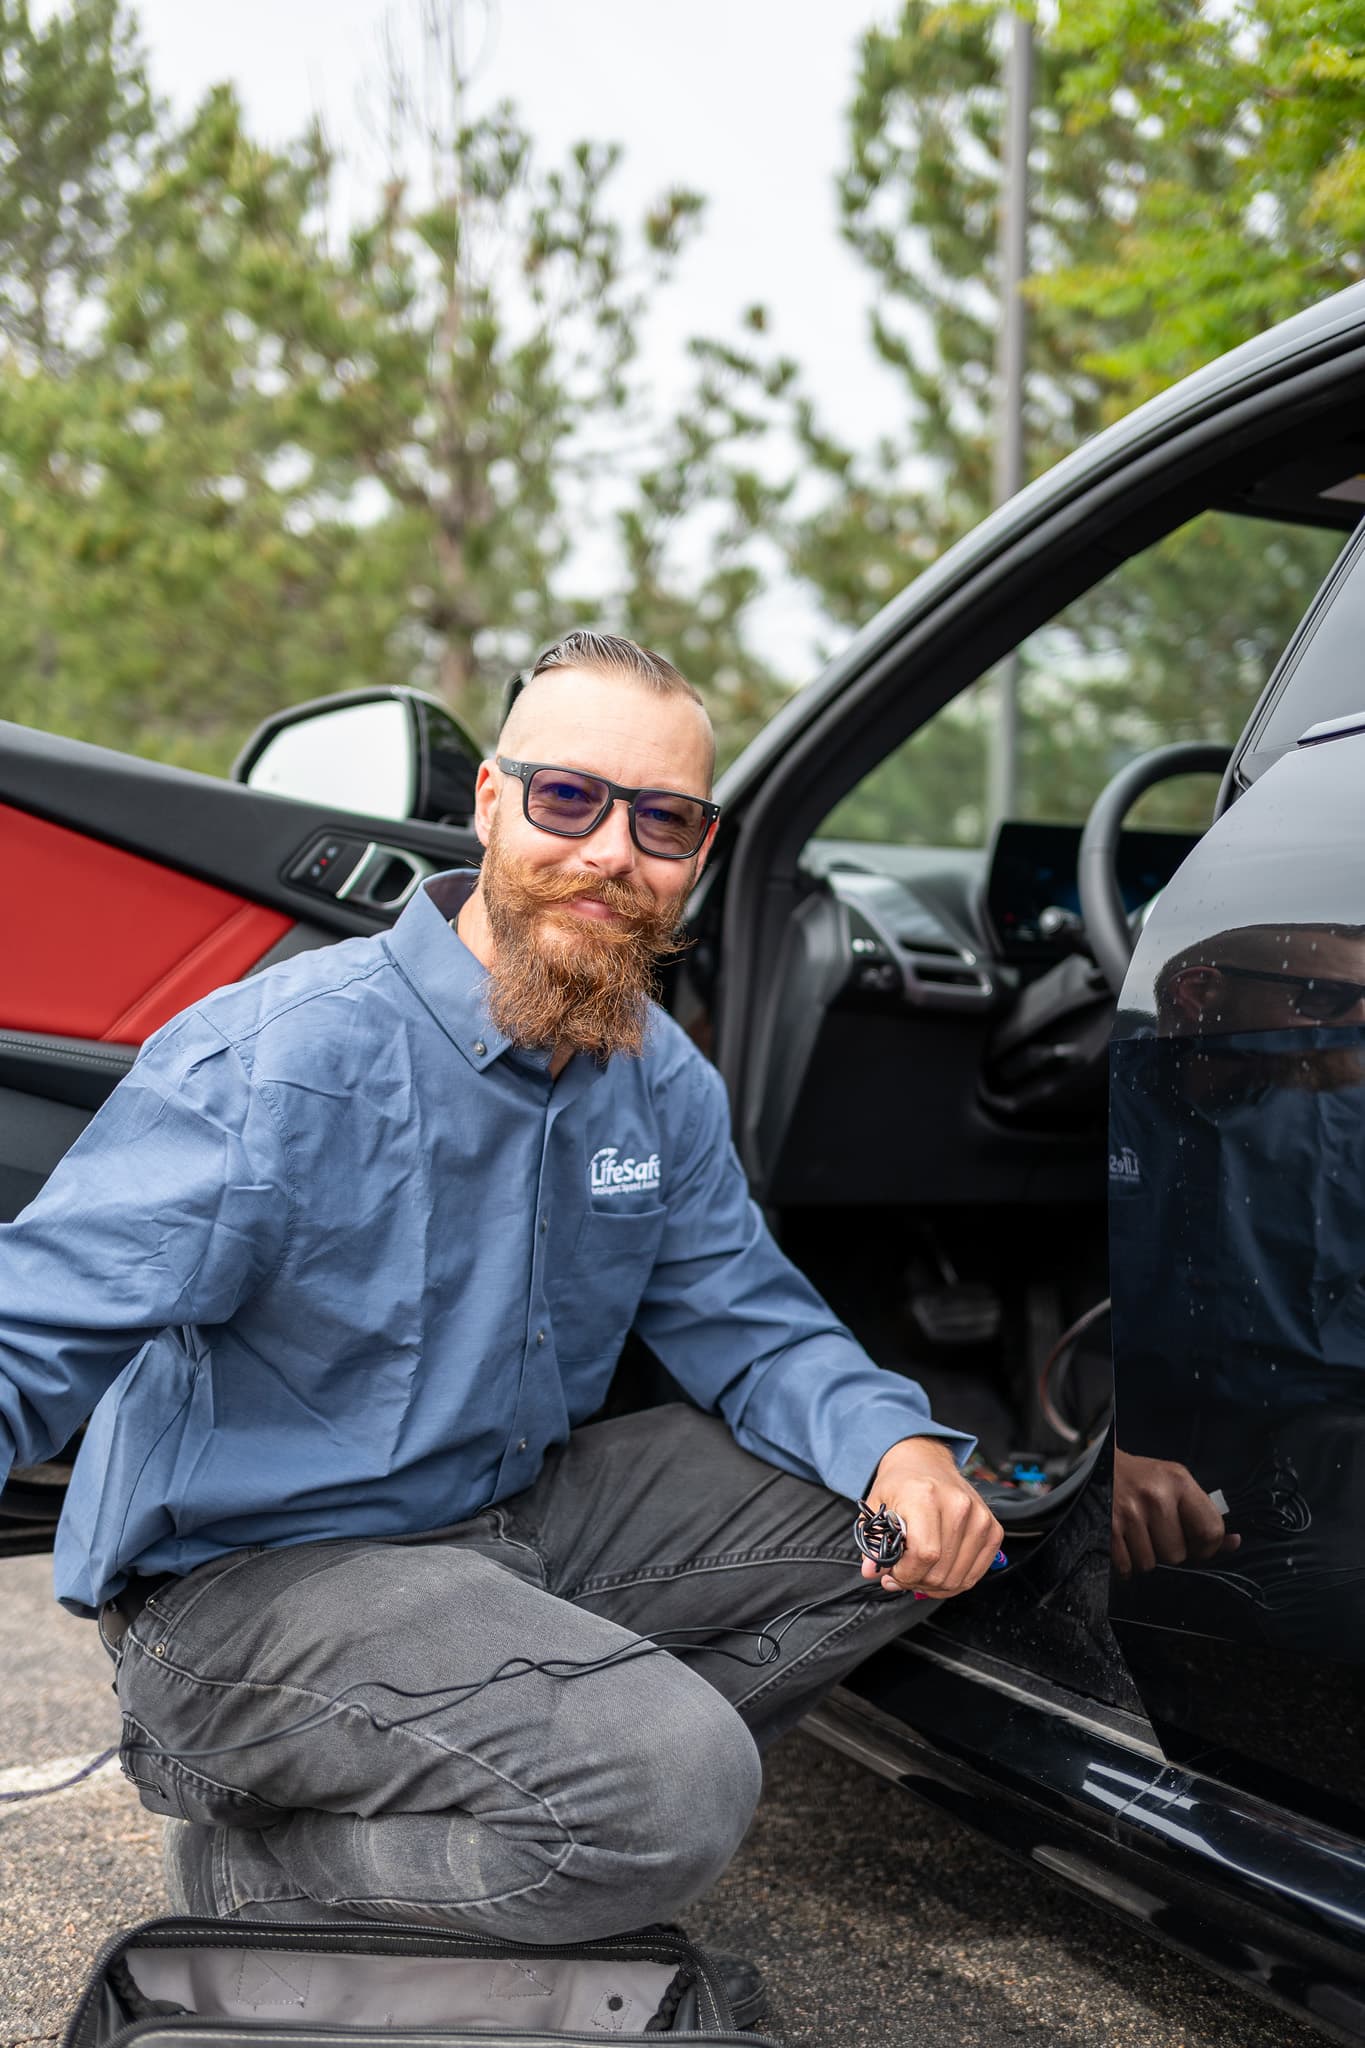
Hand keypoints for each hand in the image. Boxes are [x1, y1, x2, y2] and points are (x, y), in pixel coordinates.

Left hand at [859, 1436, 1001, 1597]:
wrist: (926, 1462)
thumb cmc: (901, 1484)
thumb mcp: (876, 1508)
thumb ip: (872, 1543)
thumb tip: (871, 1571)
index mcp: (926, 1496)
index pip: (923, 1554)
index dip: (905, 1574)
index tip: (893, 1572)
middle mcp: (958, 1505)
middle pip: (941, 1571)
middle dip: (916, 1582)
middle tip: (903, 1573)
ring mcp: (979, 1517)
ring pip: (958, 1578)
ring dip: (935, 1586)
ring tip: (920, 1572)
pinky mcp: (992, 1528)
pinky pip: (975, 1573)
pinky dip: (955, 1581)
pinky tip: (939, 1572)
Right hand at [1111, 1447, 1240, 1575]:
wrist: (1095, 1464)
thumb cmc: (1140, 1477)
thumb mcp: (1174, 1483)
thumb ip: (1203, 1514)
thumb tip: (1234, 1543)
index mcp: (1178, 1482)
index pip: (1210, 1531)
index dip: (1206, 1549)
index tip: (1195, 1547)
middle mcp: (1155, 1496)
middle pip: (1177, 1555)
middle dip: (1167, 1554)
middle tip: (1156, 1536)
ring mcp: (1128, 1512)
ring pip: (1150, 1565)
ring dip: (1144, 1559)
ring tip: (1137, 1538)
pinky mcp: (1106, 1528)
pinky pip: (1125, 1567)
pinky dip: (1125, 1564)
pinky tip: (1123, 1545)